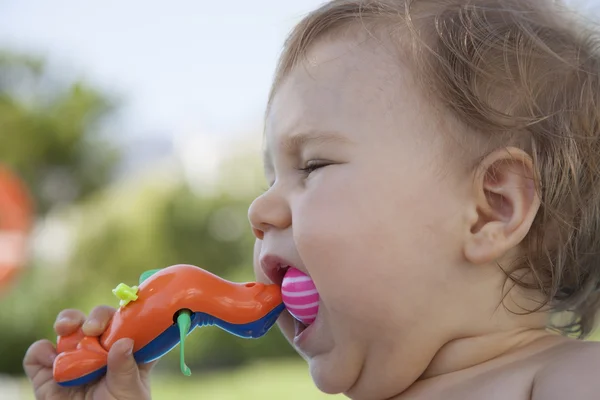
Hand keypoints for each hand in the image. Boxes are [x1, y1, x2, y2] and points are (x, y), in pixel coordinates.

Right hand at [23, 306, 156, 398]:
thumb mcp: (129, 393)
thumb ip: (126, 369)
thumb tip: (124, 342)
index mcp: (126, 350)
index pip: (128, 323)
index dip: (125, 316)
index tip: (121, 322)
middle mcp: (100, 349)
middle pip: (98, 318)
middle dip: (95, 317)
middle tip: (92, 329)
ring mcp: (73, 357)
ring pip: (68, 326)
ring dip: (68, 321)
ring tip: (67, 328)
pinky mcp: (47, 371)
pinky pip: (39, 352)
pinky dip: (41, 351)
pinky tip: (52, 360)